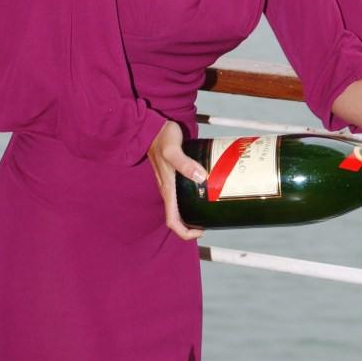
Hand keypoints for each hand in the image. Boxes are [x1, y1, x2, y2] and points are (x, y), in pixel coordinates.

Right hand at [147, 121, 207, 239]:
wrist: (153, 128)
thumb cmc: (162, 138)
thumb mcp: (173, 149)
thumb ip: (185, 163)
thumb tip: (201, 178)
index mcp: (167, 188)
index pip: (172, 221)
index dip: (185, 232)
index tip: (201, 230)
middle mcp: (167, 190)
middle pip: (176, 218)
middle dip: (191, 226)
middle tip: (208, 222)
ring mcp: (169, 184)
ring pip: (178, 208)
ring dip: (190, 215)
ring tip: (207, 211)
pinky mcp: (172, 176)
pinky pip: (180, 196)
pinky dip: (190, 201)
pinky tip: (203, 191)